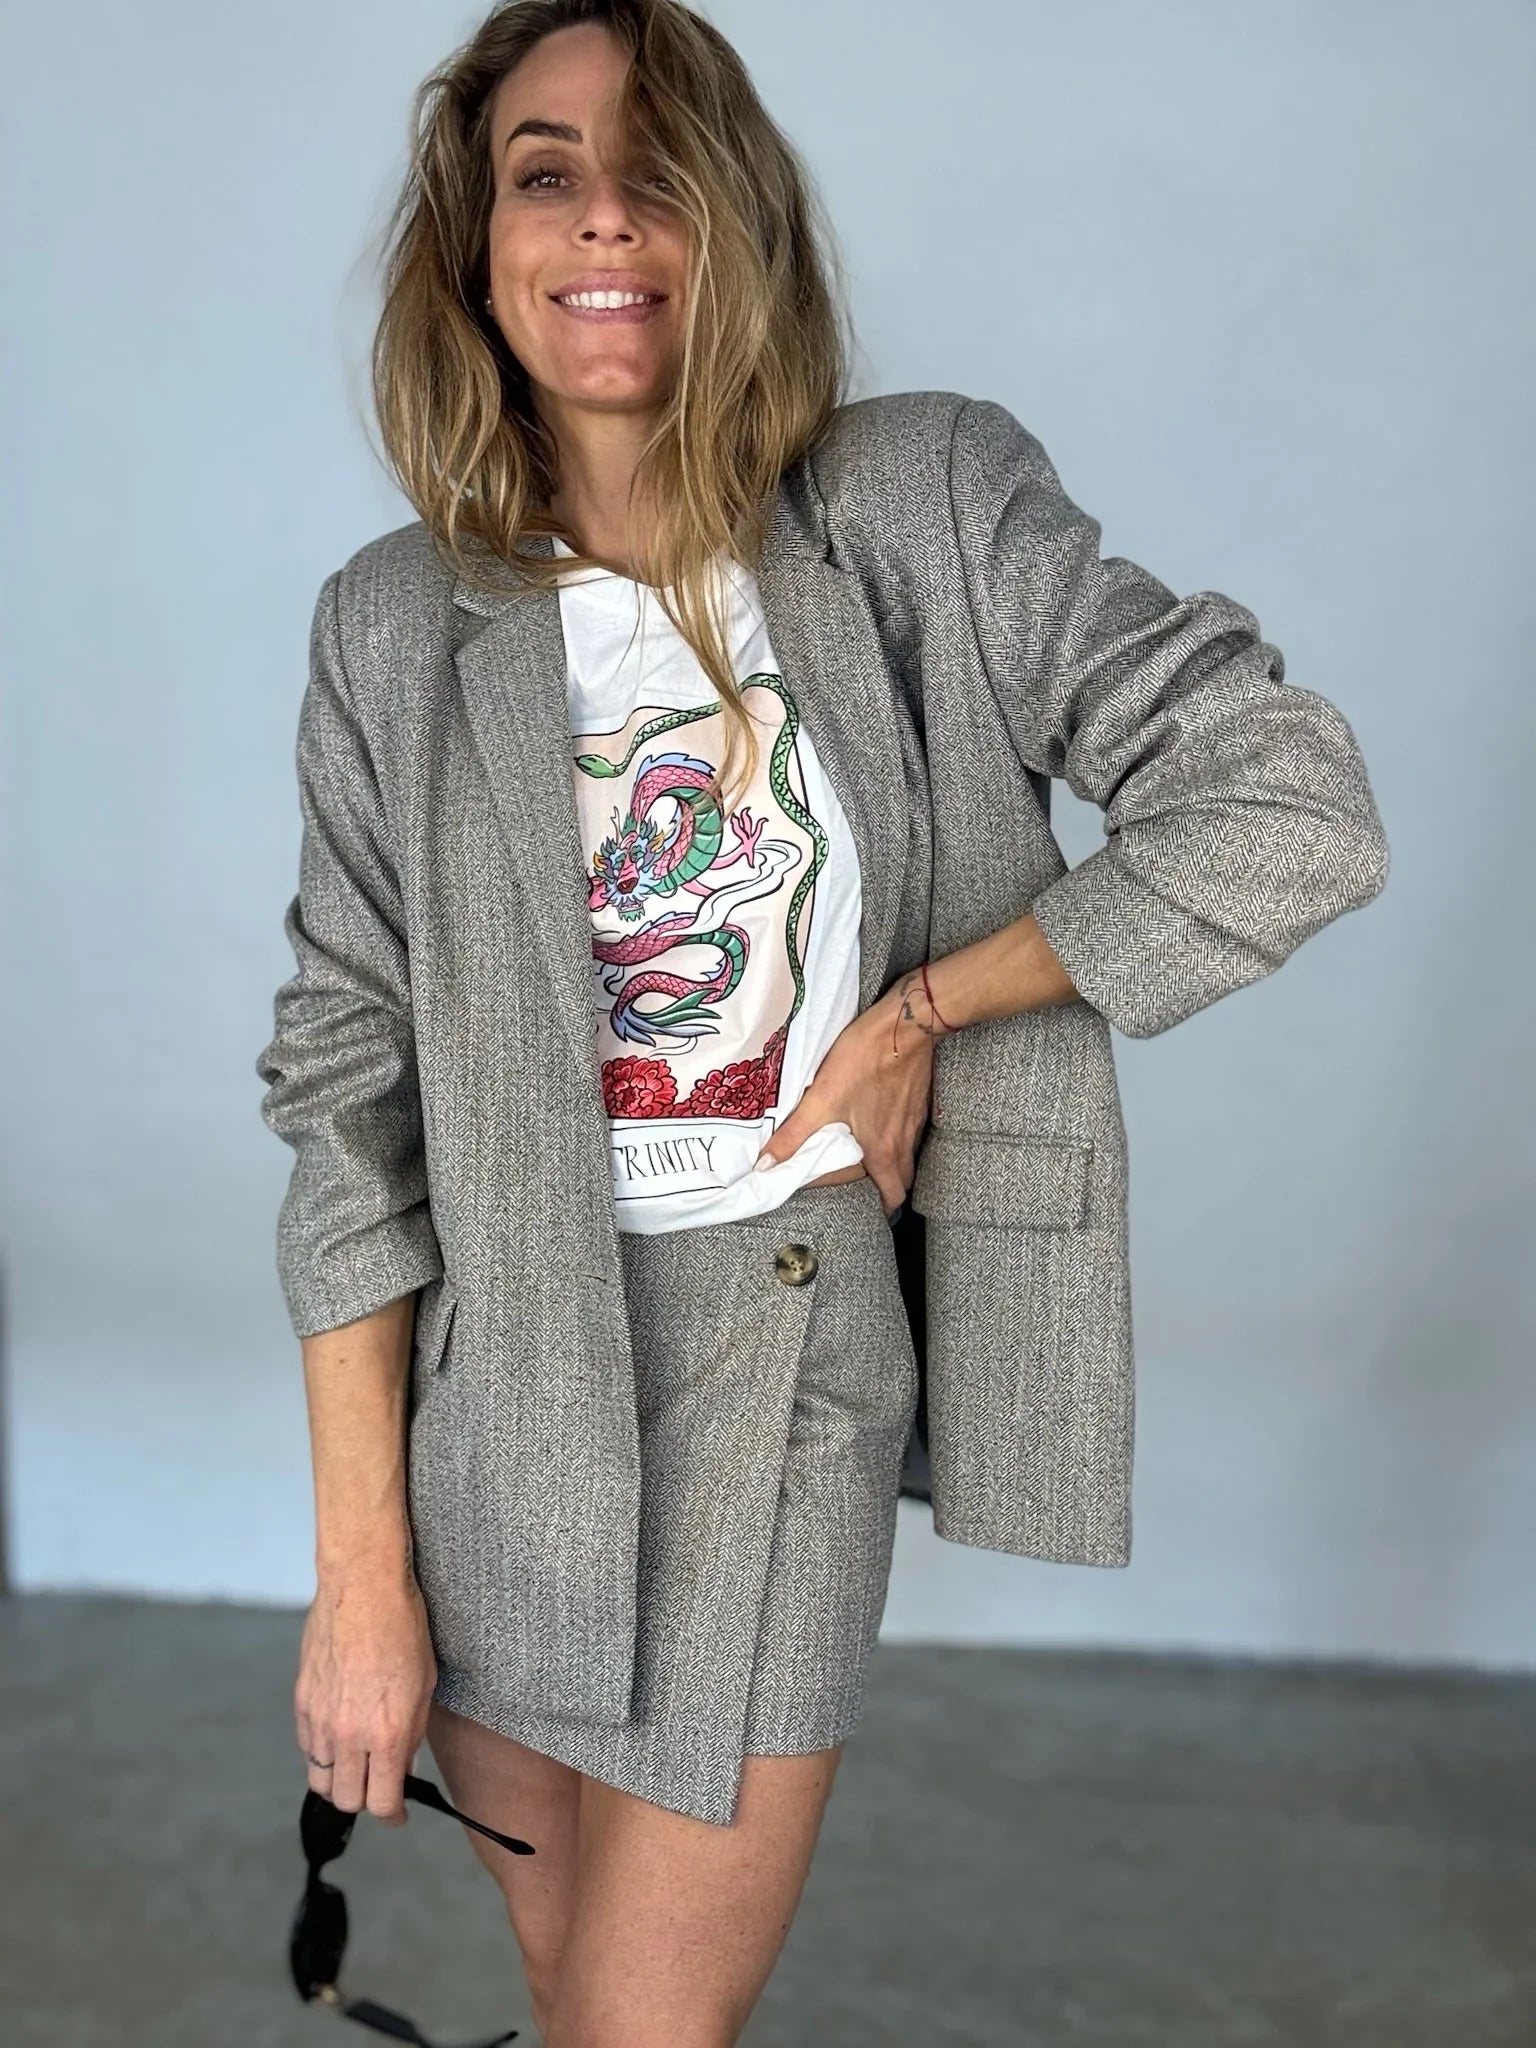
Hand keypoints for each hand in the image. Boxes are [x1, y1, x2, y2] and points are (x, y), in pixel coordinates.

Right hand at [294, 1561, 436, 1823]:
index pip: (382, 1802)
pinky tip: (341, 1735)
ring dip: (341, 1780)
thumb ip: (412, 1735)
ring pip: (322, 1779)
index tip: (399, 1813)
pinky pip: (308, 1747)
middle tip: (381, 1786)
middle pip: (348, 1800)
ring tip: (359, 1764)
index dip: (393, 1815)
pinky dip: (323, 1752)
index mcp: (386, 1734)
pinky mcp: (303, 1702)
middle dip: (367, 1801)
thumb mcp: (424, 1686)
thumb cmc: (403, 1629)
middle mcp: (349, 1735)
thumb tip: (404, 1769)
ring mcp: (321, 1720)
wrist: (363, 1588)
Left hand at [754, 969, 952, 1213]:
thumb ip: (792, 1136)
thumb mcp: (821, 1100)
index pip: (893, 1195)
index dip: (883, 1206)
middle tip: (869, 1183)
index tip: (870, 1208)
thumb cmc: (865, 1061)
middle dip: (890, 1187)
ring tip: (869, 1153)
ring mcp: (915, 1118)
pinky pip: (911, 1128)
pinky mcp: (919, 1097)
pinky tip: (881, 1118)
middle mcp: (904, 1140)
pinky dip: (898, 1133)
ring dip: (893, 1161)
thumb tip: (766, 1166)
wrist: (905, 1024)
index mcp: (883, 1150)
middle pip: (903, 1178)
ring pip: (908, 1153)